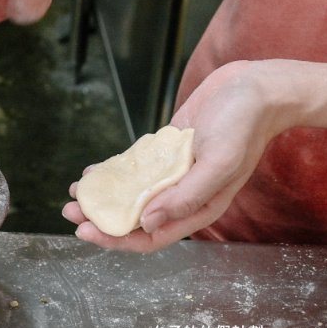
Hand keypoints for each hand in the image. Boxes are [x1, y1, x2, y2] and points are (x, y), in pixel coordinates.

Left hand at [62, 60, 290, 252]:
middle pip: (134, 219)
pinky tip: (90, 175)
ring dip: (101, 198)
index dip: (116, 239)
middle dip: (100, 219)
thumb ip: (186, 195)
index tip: (85, 231)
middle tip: (70, 211)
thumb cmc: (245, 125)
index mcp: (199, 207)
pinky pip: (133, 170)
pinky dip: (111, 174)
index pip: (150, 237)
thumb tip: (148, 223)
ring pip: (129, 195)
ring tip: (73, 195)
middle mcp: (182, 195)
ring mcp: (172, 174)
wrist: (256, 88)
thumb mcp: (220, 161)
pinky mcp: (165, 152)